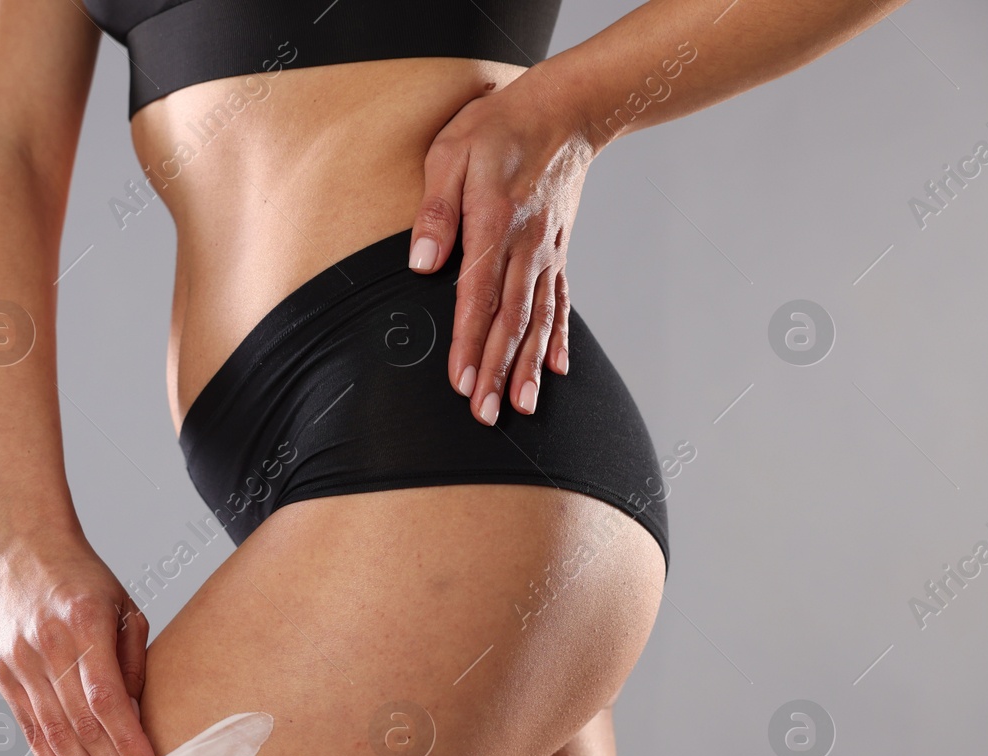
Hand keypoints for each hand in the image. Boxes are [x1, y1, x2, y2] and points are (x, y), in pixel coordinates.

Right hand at [0, 529, 158, 755]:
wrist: (18, 545)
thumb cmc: (83, 577)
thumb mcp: (122, 605)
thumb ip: (132, 662)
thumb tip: (139, 721)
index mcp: (83, 623)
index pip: (107, 698)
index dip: (128, 743)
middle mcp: (47, 646)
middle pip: (81, 726)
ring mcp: (18, 662)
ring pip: (54, 735)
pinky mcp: (2, 674)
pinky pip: (29, 730)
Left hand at [407, 71, 596, 424]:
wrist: (566, 109)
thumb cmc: (499, 126)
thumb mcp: (452, 152)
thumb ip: (436, 210)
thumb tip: (421, 264)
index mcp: (497, 224)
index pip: (479, 296)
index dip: (470, 343)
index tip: (461, 382)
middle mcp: (529, 247)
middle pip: (512, 320)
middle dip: (498, 371)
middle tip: (486, 414)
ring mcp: (548, 253)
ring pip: (540, 320)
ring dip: (530, 366)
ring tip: (522, 407)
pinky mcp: (559, 253)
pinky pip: (561, 303)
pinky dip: (559, 340)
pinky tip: (557, 372)